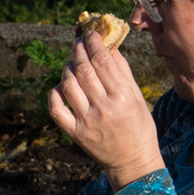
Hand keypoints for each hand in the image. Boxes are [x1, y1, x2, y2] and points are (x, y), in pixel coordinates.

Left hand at [46, 32, 165, 181]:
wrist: (132, 160)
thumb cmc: (138, 126)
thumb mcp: (137, 97)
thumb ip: (123, 72)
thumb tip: (110, 47)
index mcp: (123, 96)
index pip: (103, 61)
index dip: (94, 43)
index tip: (91, 34)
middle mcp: (104, 108)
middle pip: (84, 70)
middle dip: (78, 51)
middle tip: (77, 43)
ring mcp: (88, 121)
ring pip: (69, 85)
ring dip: (67, 69)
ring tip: (71, 63)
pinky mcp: (76, 133)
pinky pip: (57, 109)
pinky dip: (55, 94)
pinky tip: (61, 87)